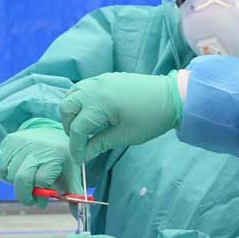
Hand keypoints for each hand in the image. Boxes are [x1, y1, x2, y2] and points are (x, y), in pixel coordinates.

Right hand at [0, 118, 82, 207]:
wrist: (53, 132)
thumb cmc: (63, 156)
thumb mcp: (72, 173)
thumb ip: (74, 193)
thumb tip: (78, 215)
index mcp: (55, 155)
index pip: (41, 181)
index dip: (41, 196)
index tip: (43, 202)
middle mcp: (37, 148)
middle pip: (22, 179)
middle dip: (25, 195)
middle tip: (31, 200)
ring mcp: (21, 143)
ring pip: (11, 175)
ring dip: (18, 184)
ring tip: (30, 180)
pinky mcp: (10, 141)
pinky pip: (2, 166)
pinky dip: (9, 173)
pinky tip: (21, 170)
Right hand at [59, 71, 182, 162]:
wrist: (172, 96)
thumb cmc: (151, 118)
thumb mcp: (125, 135)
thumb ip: (101, 143)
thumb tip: (84, 155)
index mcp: (99, 103)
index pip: (77, 127)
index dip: (76, 146)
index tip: (79, 159)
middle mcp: (95, 88)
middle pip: (67, 107)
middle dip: (69, 126)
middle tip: (81, 140)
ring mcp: (100, 80)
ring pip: (72, 95)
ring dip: (73, 111)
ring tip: (85, 126)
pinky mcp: (106, 77)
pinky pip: (84, 88)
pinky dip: (81, 100)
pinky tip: (93, 113)